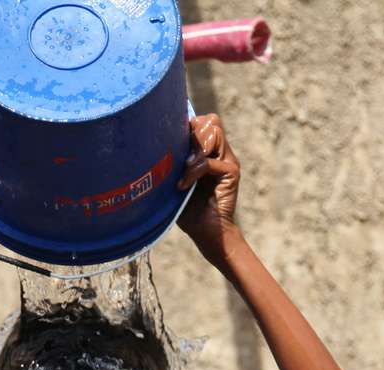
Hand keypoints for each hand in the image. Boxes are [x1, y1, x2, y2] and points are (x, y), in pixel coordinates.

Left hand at [177, 114, 240, 260]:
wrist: (206, 233)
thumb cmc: (187, 210)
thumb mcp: (173, 181)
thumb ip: (171, 161)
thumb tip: (151, 144)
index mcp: (207, 150)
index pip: (201, 122)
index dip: (185, 127)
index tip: (169, 143)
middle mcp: (220, 152)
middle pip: (210, 121)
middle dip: (191, 135)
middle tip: (179, 158)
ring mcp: (227, 160)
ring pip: (213, 132)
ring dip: (194, 150)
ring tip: (183, 170)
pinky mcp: (232, 171)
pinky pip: (209, 161)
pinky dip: (193, 171)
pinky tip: (183, 185)